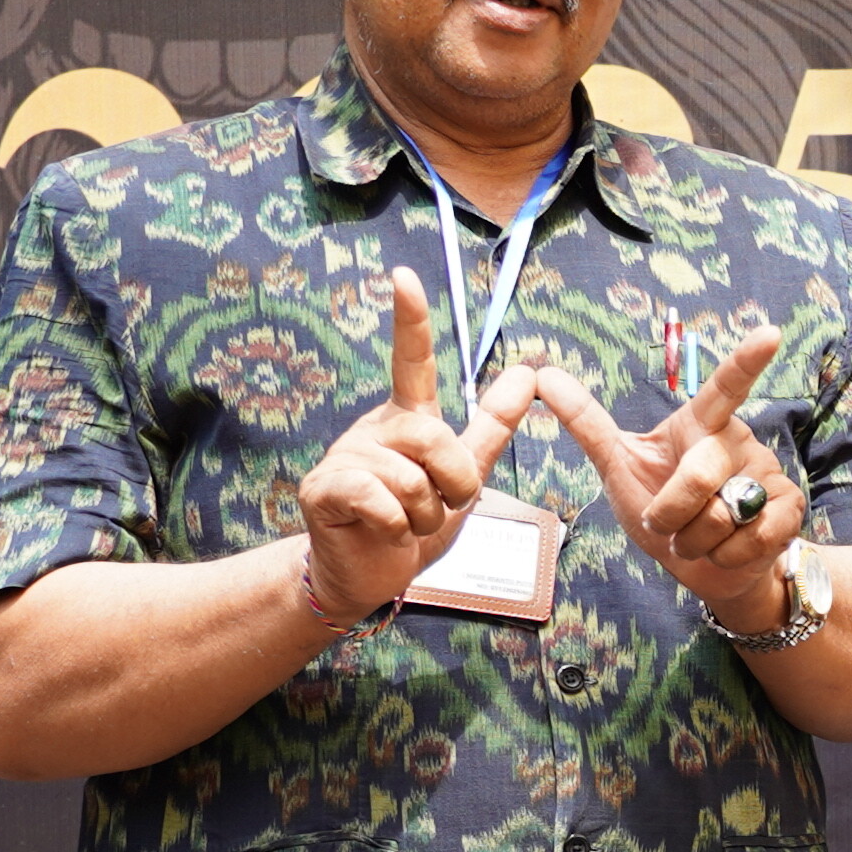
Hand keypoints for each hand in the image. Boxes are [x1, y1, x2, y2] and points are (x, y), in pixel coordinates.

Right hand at [294, 274, 527, 621]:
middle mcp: (375, 428)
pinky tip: (382, 531)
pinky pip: (379, 499)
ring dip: (425, 515)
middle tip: (440, 508)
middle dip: (454, 484)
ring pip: (412, 478)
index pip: (410, 361)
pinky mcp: (323, 488)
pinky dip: (395, 525)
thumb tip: (527, 372)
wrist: (368, 576)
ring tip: (407, 525)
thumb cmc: (414, 524)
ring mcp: (345, 456)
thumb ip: (491, 428)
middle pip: (434, 436)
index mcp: (408, 420)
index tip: (404, 275)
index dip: (409, 320)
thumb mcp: (463, 478)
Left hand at [545, 318, 801, 634]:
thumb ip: (586, 422)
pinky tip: (728, 550)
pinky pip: (752, 538)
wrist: (708, 569)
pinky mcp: (789, 512)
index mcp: (701, 425)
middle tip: (666, 524)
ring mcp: (767, 476)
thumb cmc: (664, 511)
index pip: (724, 388)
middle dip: (670, 514)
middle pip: (699, 475)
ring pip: (723, 516)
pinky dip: (726, 555)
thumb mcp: (618, 466)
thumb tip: (543, 374)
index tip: (769, 333)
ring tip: (700, 538)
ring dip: (696, 541)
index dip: (747, 361)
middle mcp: (738, 443)